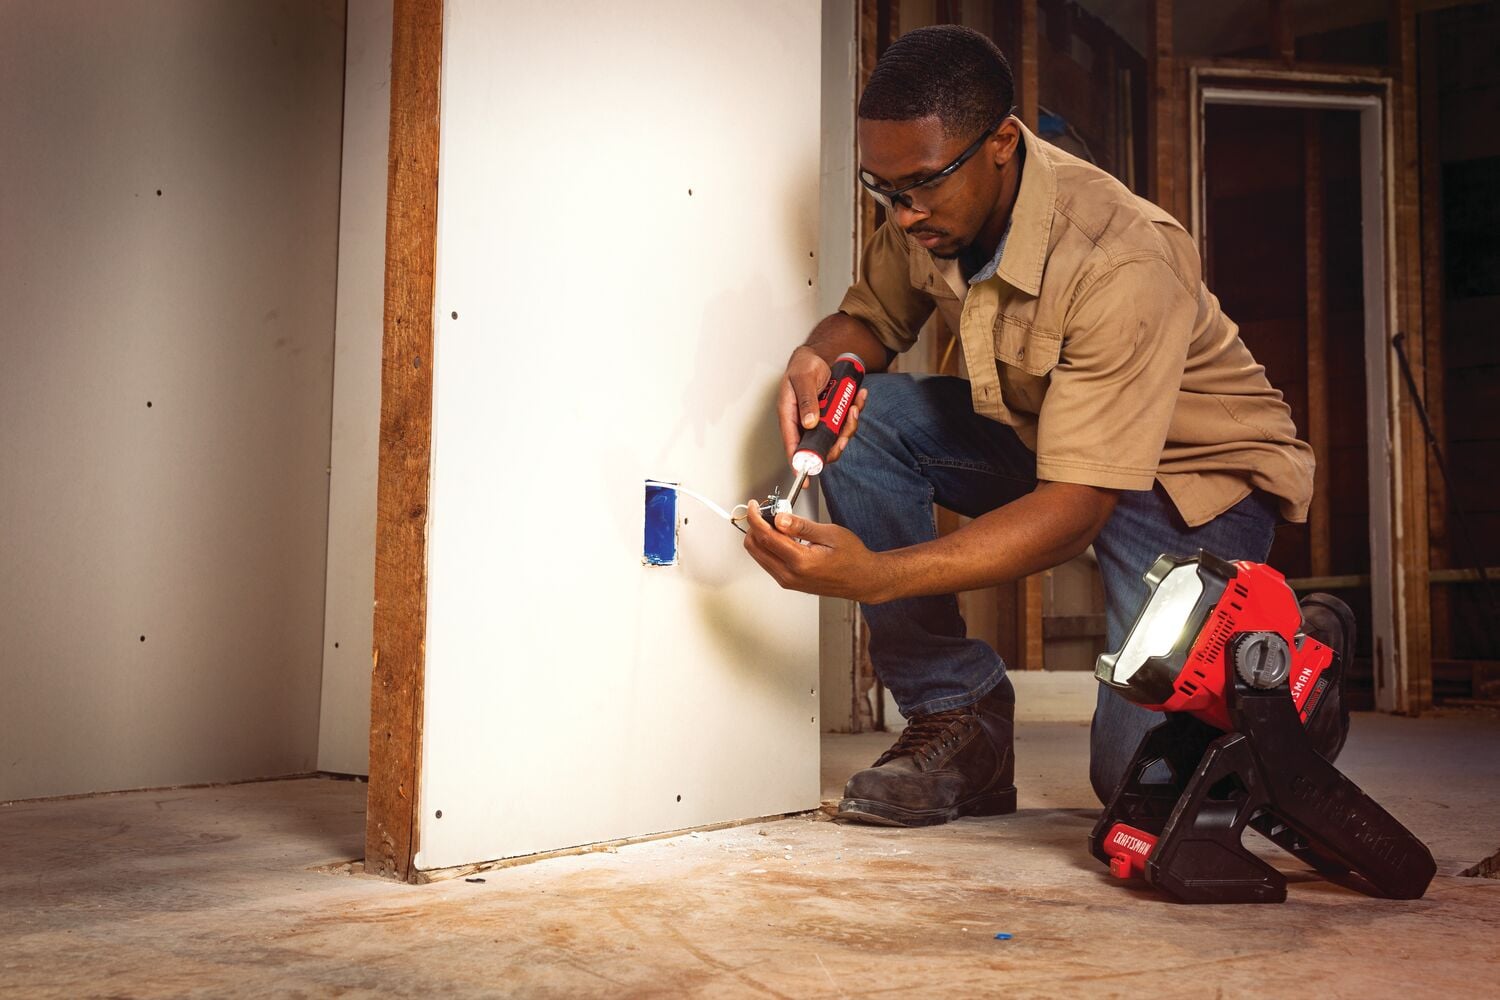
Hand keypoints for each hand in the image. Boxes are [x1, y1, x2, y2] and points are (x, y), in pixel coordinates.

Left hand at [742, 501, 892, 602]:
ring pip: (759, 556)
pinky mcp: (789, 582)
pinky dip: (767, 547)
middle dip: (754, 526)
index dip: (755, 517)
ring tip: (773, 522)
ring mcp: (788, 581)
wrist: (863, 580)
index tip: (754, 505)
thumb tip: (779, 518)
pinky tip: (779, 536)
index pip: (766, 536)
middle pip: (755, 547)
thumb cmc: (853, 558)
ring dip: (760, 536)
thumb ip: (801, 526)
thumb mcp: (830, 534)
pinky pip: (768, 562)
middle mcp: (790, 575)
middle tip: (763, 511)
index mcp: (800, 561)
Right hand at [777, 347, 867, 465]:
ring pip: (836, 436)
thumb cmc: (803, 367)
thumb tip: (809, 423)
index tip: (806, 476)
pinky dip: (854, 412)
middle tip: (848, 423)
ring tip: (854, 404)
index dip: (799, 463)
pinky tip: (858, 397)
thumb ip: (806, 401)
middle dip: (837, 441)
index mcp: (790, 416)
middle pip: (820, 446)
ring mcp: (819, 421)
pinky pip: (844, 422)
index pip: (792, 445)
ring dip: (849, 423)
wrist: (816, 357)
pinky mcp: (831, 416)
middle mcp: (804, 423)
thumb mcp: (803, 379)